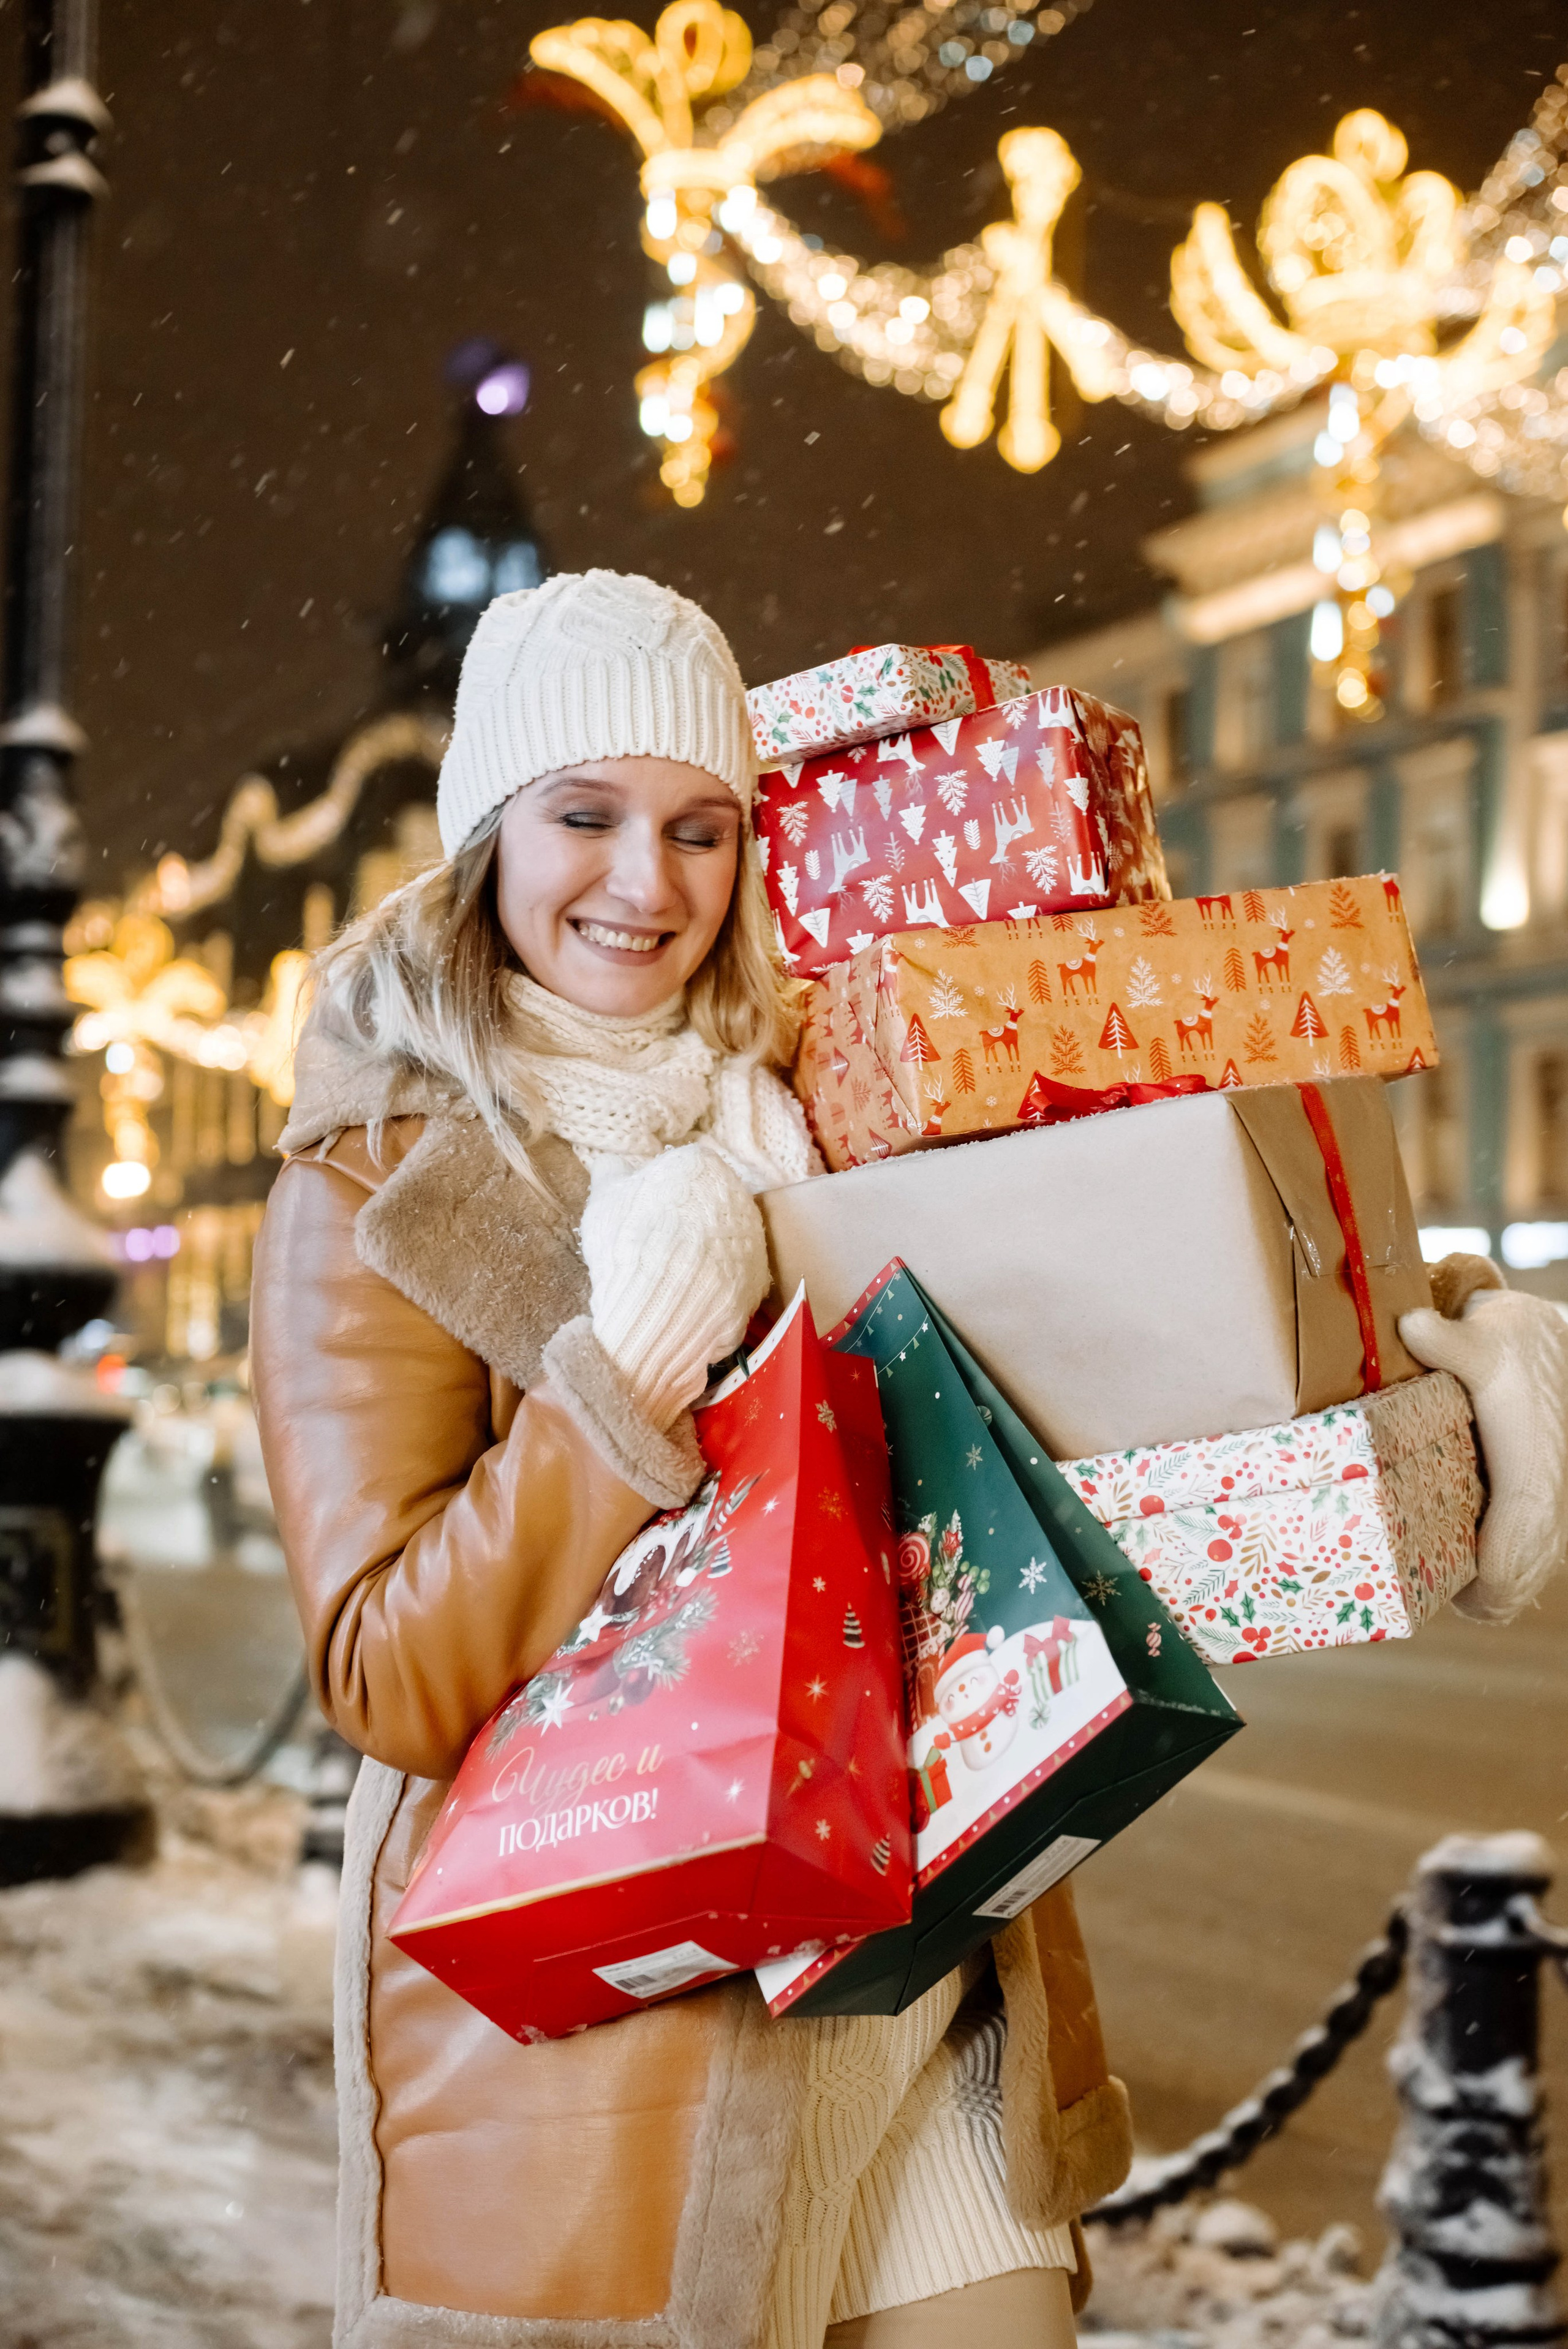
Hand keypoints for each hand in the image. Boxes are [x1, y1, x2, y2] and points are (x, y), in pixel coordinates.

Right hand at [579, 1141, 771, 1430]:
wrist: (655, 1308)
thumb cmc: (626, 1244)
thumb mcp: (603, 1198)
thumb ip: (611, 1173)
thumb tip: (613, 1163)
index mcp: (703, 1165)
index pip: (682, 1173)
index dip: (658, 1197)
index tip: (641, 1219)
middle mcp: (739, 1195)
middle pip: (709, 1206)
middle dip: (686, 1224)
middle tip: (655, 1250)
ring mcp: (755, 1239)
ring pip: (724, 1241)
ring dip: (704, 1255)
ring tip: (671, 1279)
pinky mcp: (760, 1281)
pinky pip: (734, 1278)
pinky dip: (715, 1287)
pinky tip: (689, 1298)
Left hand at [1399, 1257, 1567, 1623]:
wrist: (1547, 1348)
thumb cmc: (1509, 1346)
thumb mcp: (1482, 1337)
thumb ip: (1448, 1339)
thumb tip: (1410, 1325)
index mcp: (1529, 1456)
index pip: (1523, 1520)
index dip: (1501, 1563)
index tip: (1475, 1599)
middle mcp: (1548, 1482)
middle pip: (1531, 1557)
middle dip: (1498, 1593)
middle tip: (1457, 1610)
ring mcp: (1550, 1494)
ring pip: (1536, 1559)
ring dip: (1505, 1590)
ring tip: (1467, 1607)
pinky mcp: (1542, 1498)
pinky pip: (1536, 1547)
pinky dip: (1514, 1575)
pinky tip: (1483, 1596)